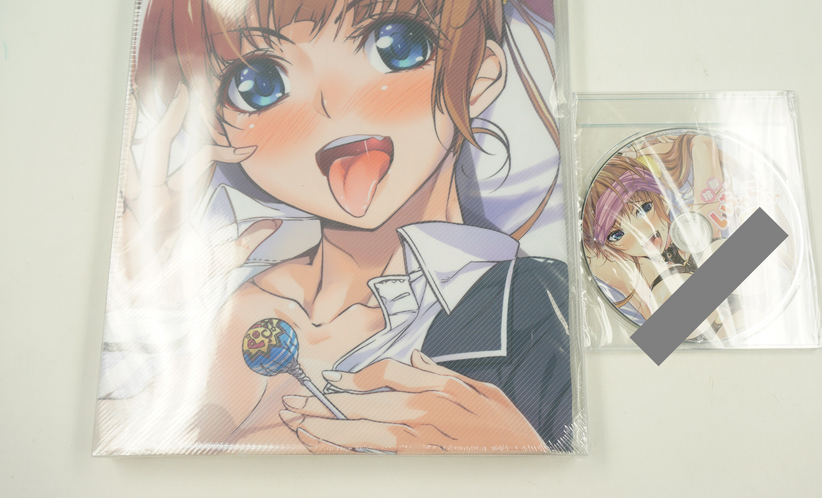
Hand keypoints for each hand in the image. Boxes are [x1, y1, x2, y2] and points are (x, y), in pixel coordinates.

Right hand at [112, 83, 277, 306]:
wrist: (147, 309)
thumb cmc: (177, 285)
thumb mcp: (220, 259)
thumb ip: (244, 240)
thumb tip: (272, 225)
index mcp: (179, 200)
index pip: (198, 160)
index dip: (215, 142)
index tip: (240, 135)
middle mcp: (157, 193)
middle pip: (166, 143)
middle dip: (175, 113)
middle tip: (189, 81)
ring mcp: (137, 199)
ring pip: (145, 149)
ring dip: (154, 120)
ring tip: (164, 90)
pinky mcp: (120, 209)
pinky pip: (121, 171)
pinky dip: (123, 146)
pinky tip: (126, 122)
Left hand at [278, 350, 546, 453]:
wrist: (529, 464)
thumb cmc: (508, 431)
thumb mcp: (484, 391)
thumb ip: (444, 375)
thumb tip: (416, 359)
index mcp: (438, 390)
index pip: (386, 375)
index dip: (354, 378)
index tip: (330, 380)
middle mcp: (423, 414)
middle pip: (363, 403)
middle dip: (324, 402)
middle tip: (292, 400)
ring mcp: (417, 443)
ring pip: (361, 433)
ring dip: (324, 428)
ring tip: (296, 424)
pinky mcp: (417, 464)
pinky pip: (372, 458)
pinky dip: (345, 451)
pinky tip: (325, 448)